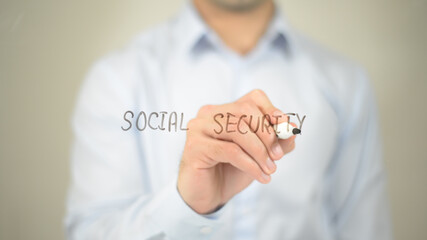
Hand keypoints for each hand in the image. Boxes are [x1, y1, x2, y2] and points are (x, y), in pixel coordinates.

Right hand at [177, 89, 295, 213]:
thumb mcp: (260, 155)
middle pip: (244, 110)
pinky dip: (250, 164)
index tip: (285, 128)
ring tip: (270, 169)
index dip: (271, 110)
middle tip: (278, 155)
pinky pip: (230, 150)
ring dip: (259, 151)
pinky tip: (260, 176)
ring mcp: (199, 128)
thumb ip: (276, 141)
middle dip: (266, 133)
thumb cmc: (231, 170)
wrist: (209, 195)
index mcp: (225, 109)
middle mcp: (209, 113)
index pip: (252, 98)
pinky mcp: (195, 146)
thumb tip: (292, 130)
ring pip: (237, 129)